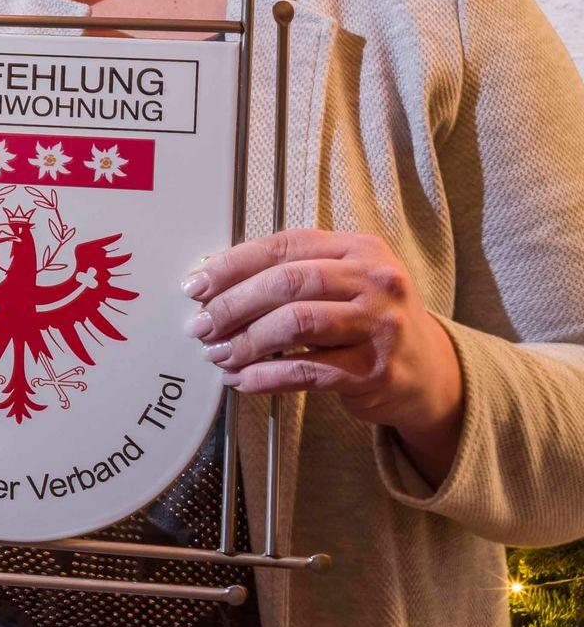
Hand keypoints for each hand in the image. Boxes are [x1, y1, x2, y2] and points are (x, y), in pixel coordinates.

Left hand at [187, 228, 464, 485]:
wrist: (429, 372)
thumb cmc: (369, 321)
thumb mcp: (344, 282)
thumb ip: (292, 273)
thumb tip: (215, 284)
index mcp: (361, 249)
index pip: (284, 246)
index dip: (233, 264)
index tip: (197, 284)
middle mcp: (375, 281)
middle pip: (287, 283)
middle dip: (233, 304)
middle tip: (202, 324)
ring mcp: (380, 326)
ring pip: (295, 325)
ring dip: (246, 341)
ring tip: (219, 354)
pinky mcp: (376, 371)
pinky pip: (307, 370)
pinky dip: (267, 376)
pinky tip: (244, 380)